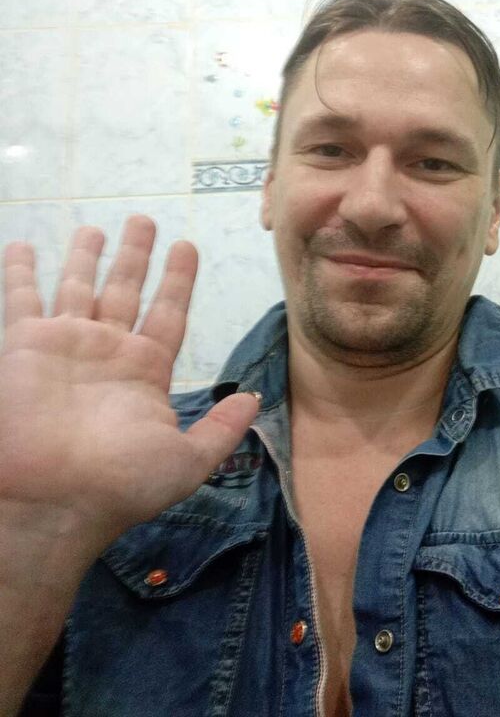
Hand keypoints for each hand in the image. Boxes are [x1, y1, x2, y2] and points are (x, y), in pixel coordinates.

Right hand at [0, 215, 259, 549]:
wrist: (50, 504)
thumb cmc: (119, 486)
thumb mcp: (187, 461)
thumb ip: (220, 428)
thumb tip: (254, 400)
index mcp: (146, 371)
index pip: (169, 311)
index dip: (179, 278)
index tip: (187, 245)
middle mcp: (108, 352)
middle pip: (127, 288)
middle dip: (135, 254)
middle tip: (144, 218)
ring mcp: (66, 346)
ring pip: (79, 286)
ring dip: (86, 255)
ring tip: (96, 227)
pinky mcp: (25, 346)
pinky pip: (22, 298)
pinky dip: (21, 272)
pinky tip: (22, 245)